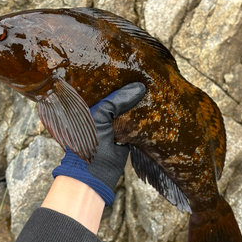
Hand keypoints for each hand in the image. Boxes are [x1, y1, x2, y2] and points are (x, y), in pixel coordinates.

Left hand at [52, 82, 145, 204]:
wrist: (94, 173)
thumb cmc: (88, 142)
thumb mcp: (99, 115)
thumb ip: (116, 101)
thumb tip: (139, 87)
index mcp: (89, 108)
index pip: (103, 88)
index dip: (115, 79)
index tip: (129, 68)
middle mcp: (102, 116)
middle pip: (118, 99)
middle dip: (129, 91)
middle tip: (144, 76)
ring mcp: (115, 126)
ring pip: (129, 111)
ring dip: (138, 105)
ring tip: (152, 88)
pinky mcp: (127, 137)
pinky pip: (137, 124)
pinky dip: (144, 119)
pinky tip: (153, 107)